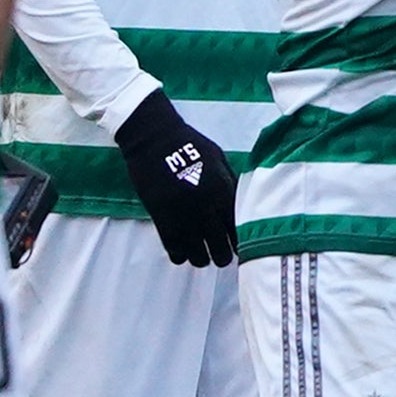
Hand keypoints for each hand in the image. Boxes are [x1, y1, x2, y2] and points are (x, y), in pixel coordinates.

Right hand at [114, 90, 237, 266]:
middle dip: (222, 256)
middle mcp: (204, 205)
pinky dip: (180, 255)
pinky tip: (183, 252)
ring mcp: (181, 214)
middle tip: (221, 256)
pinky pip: (173, 249)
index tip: (240, 249)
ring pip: (196, 254)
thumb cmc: (190, 144)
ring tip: (202, 256)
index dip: (240, 242)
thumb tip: (241, 206)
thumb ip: (230, 183)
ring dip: (201, 258)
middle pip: (219, 247)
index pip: (237, 227)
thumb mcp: (219, 158)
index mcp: (221, 189)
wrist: (154, 137)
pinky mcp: (160, 218)